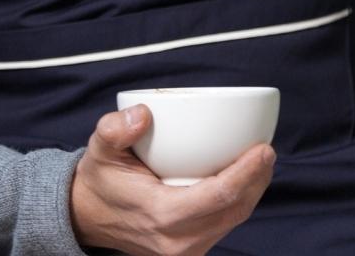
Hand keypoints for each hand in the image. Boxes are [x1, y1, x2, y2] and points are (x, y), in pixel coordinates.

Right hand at [70, 104, 275, 255]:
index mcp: (162, 215)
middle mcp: (179, 240)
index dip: (248, 172)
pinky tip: (242, 181)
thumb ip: (115, 129)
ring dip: (252, 191)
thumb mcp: (99, 148)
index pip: (219, 196)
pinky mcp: (191, 250)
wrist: (88, 216)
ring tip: (260, 163)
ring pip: (234, 219)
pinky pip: (224, 225)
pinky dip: (238, 202)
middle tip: (267, 150)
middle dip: (258, 179)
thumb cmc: (100, 180)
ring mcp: (186, 250)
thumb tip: (143, 113)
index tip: (264, 149)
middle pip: (235, 209)